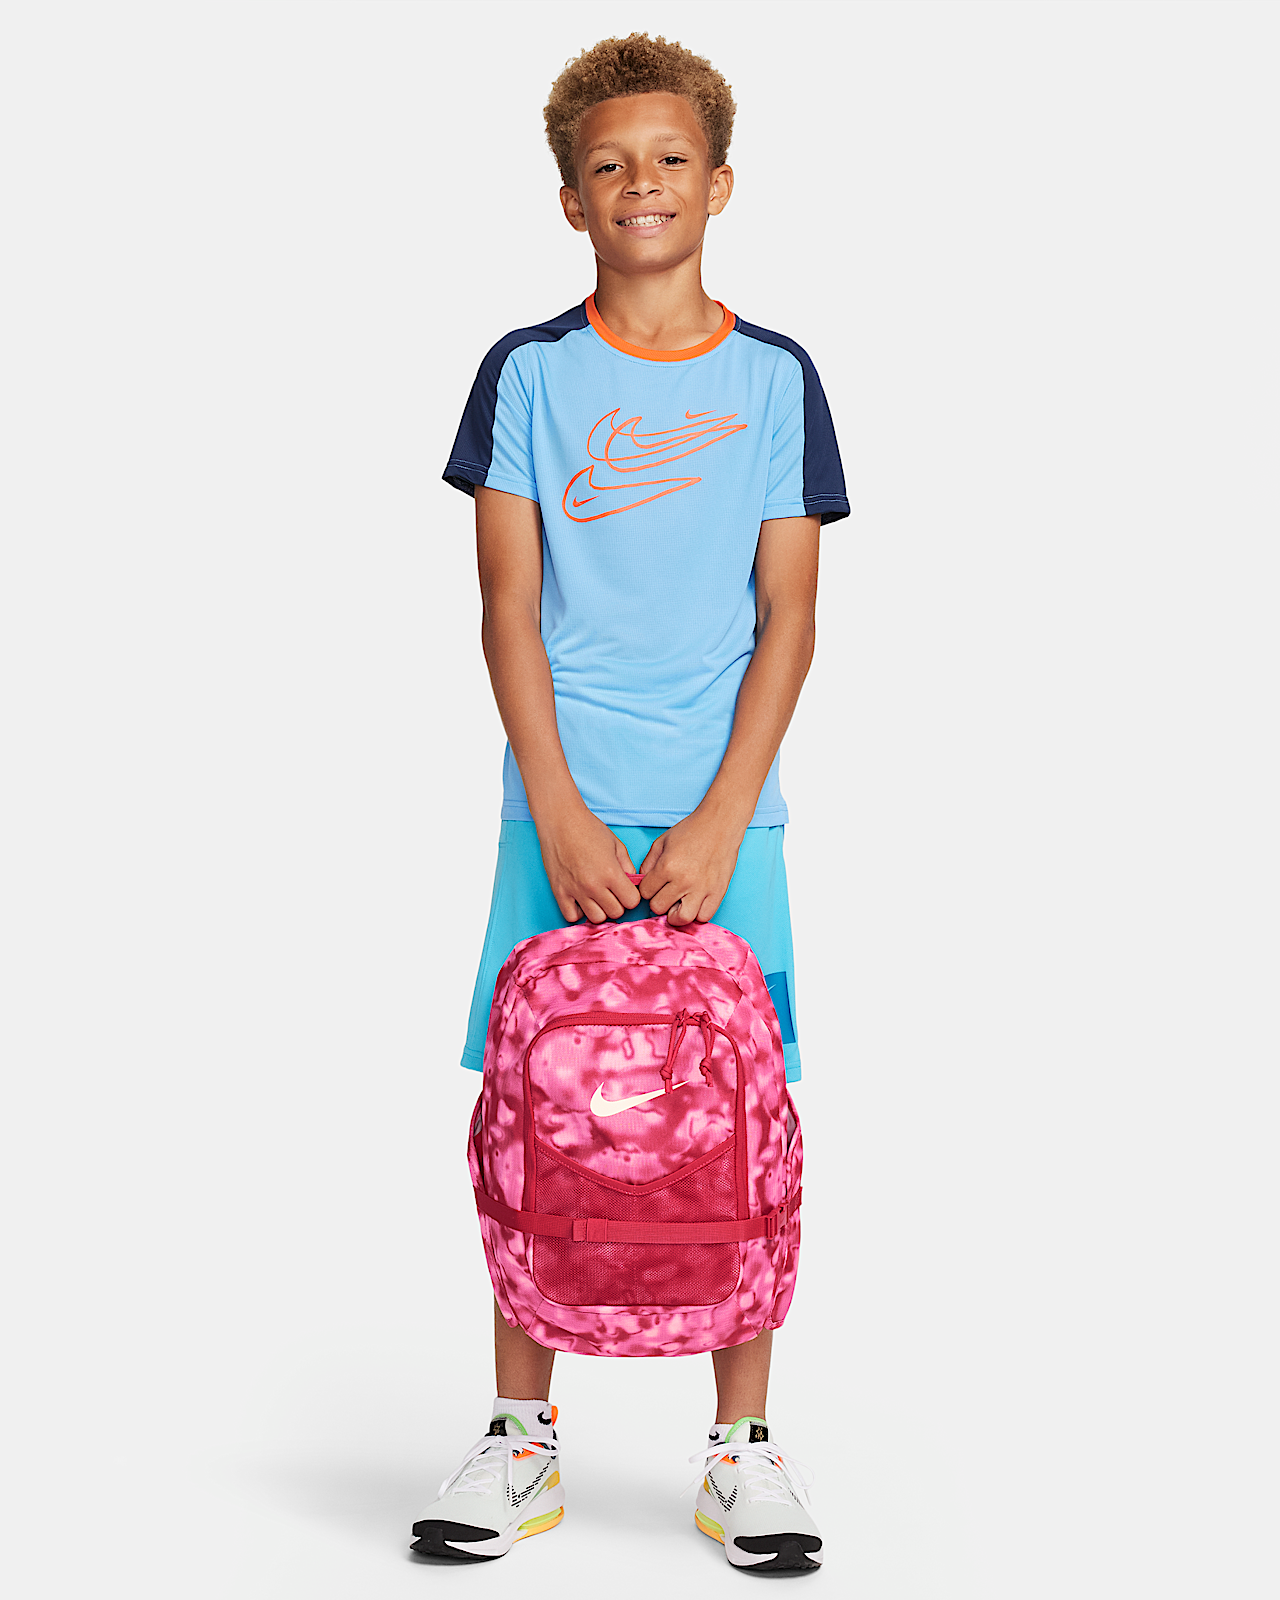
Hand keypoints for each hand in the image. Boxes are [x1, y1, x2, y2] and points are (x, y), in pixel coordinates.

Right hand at [537, 806, 642, 923]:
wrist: (560, 821)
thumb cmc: (589, 829)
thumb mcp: (617, 845)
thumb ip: (628, 867)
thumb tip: (633, 884)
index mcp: (611, 873)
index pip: (632, 902)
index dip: (631, 896)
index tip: (626, 889)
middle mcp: (593, 885)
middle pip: (615, 912)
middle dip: (618, 903)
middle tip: (612, 891)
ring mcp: (575, 890)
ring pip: (596, 918)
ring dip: (600, 909)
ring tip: (597, 896)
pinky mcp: (559, 892)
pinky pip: (572, 917)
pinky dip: (579, 912)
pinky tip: (582, 900)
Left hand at [638, 809, 745, 925]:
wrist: (720, 824)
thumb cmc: (691, 831)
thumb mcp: (661, 842)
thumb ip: (648, 864)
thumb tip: (641, 883)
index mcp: (667, 867)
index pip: (645, 893)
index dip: (647, 889)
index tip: (655, 885)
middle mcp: (683, 881)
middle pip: (659, 908)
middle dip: (659, 901)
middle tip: (665, 893)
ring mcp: (702, 889)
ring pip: (681, 919)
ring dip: (676, 913)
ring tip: (678, 903)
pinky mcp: (718, 892)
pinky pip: (704, 917)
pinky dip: (697, 913)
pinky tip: (695, 903)